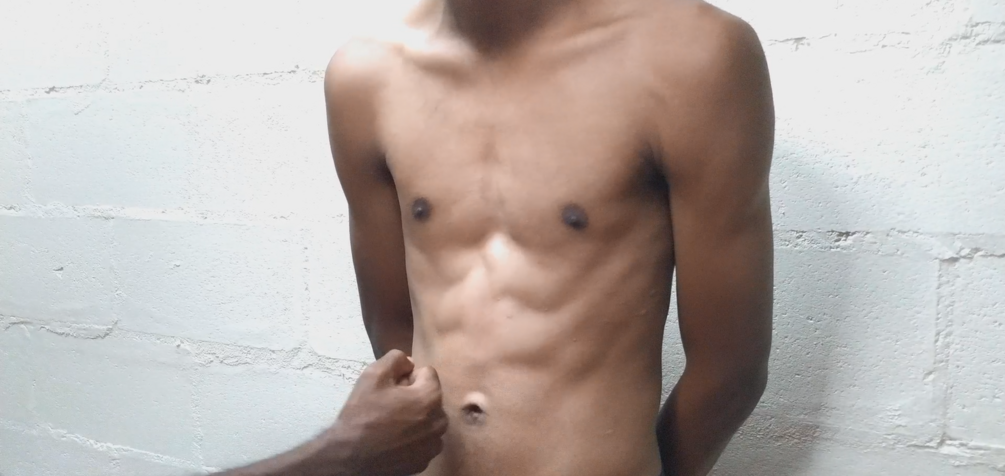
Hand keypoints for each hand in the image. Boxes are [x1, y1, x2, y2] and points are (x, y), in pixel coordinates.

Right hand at [321, 350, 447, 475]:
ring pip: (428, 420)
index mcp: (431, 397)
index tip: (391, 388)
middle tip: (389, 406)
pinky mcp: (424, 461)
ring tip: (391, 424)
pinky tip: (394, 440)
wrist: (350, 456)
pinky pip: (423, 441)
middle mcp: (440, 421)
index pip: (428, 374)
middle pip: (430, 398)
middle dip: (414, 397)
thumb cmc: (362, 414)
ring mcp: (433, 444)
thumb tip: (410, 363)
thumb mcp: (373, 375)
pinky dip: (413, 438)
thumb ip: (396, 359)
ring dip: (415, 418)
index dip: (407, 377)